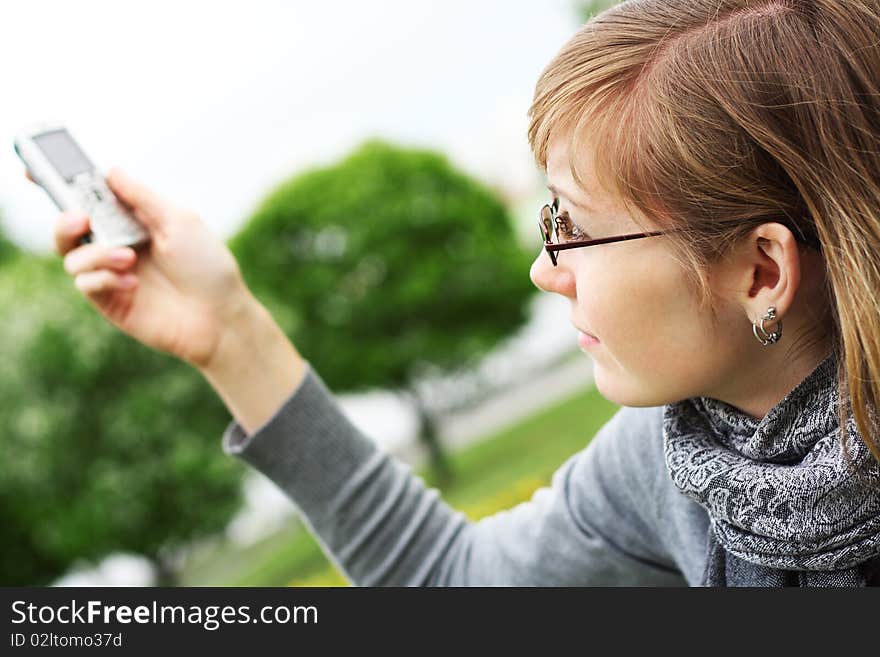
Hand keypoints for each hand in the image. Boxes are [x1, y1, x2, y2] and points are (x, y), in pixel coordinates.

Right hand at [44, 168, 257, 368]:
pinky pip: (85, 283)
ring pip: (71, 256)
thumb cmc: (208, 267)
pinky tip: (133, 284)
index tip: (38, 169)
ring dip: (97, 254)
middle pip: (68, 227)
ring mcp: (112, 274)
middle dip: (65, 220)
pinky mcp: (110, 301)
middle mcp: (118, 245)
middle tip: (80, 219)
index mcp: (134, 222)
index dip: (63, 185)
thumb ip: (143, 198)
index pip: (91, 200)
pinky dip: (104, 278)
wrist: (220, 316)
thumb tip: (111, 171)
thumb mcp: (180, 221)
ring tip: (128, 259)